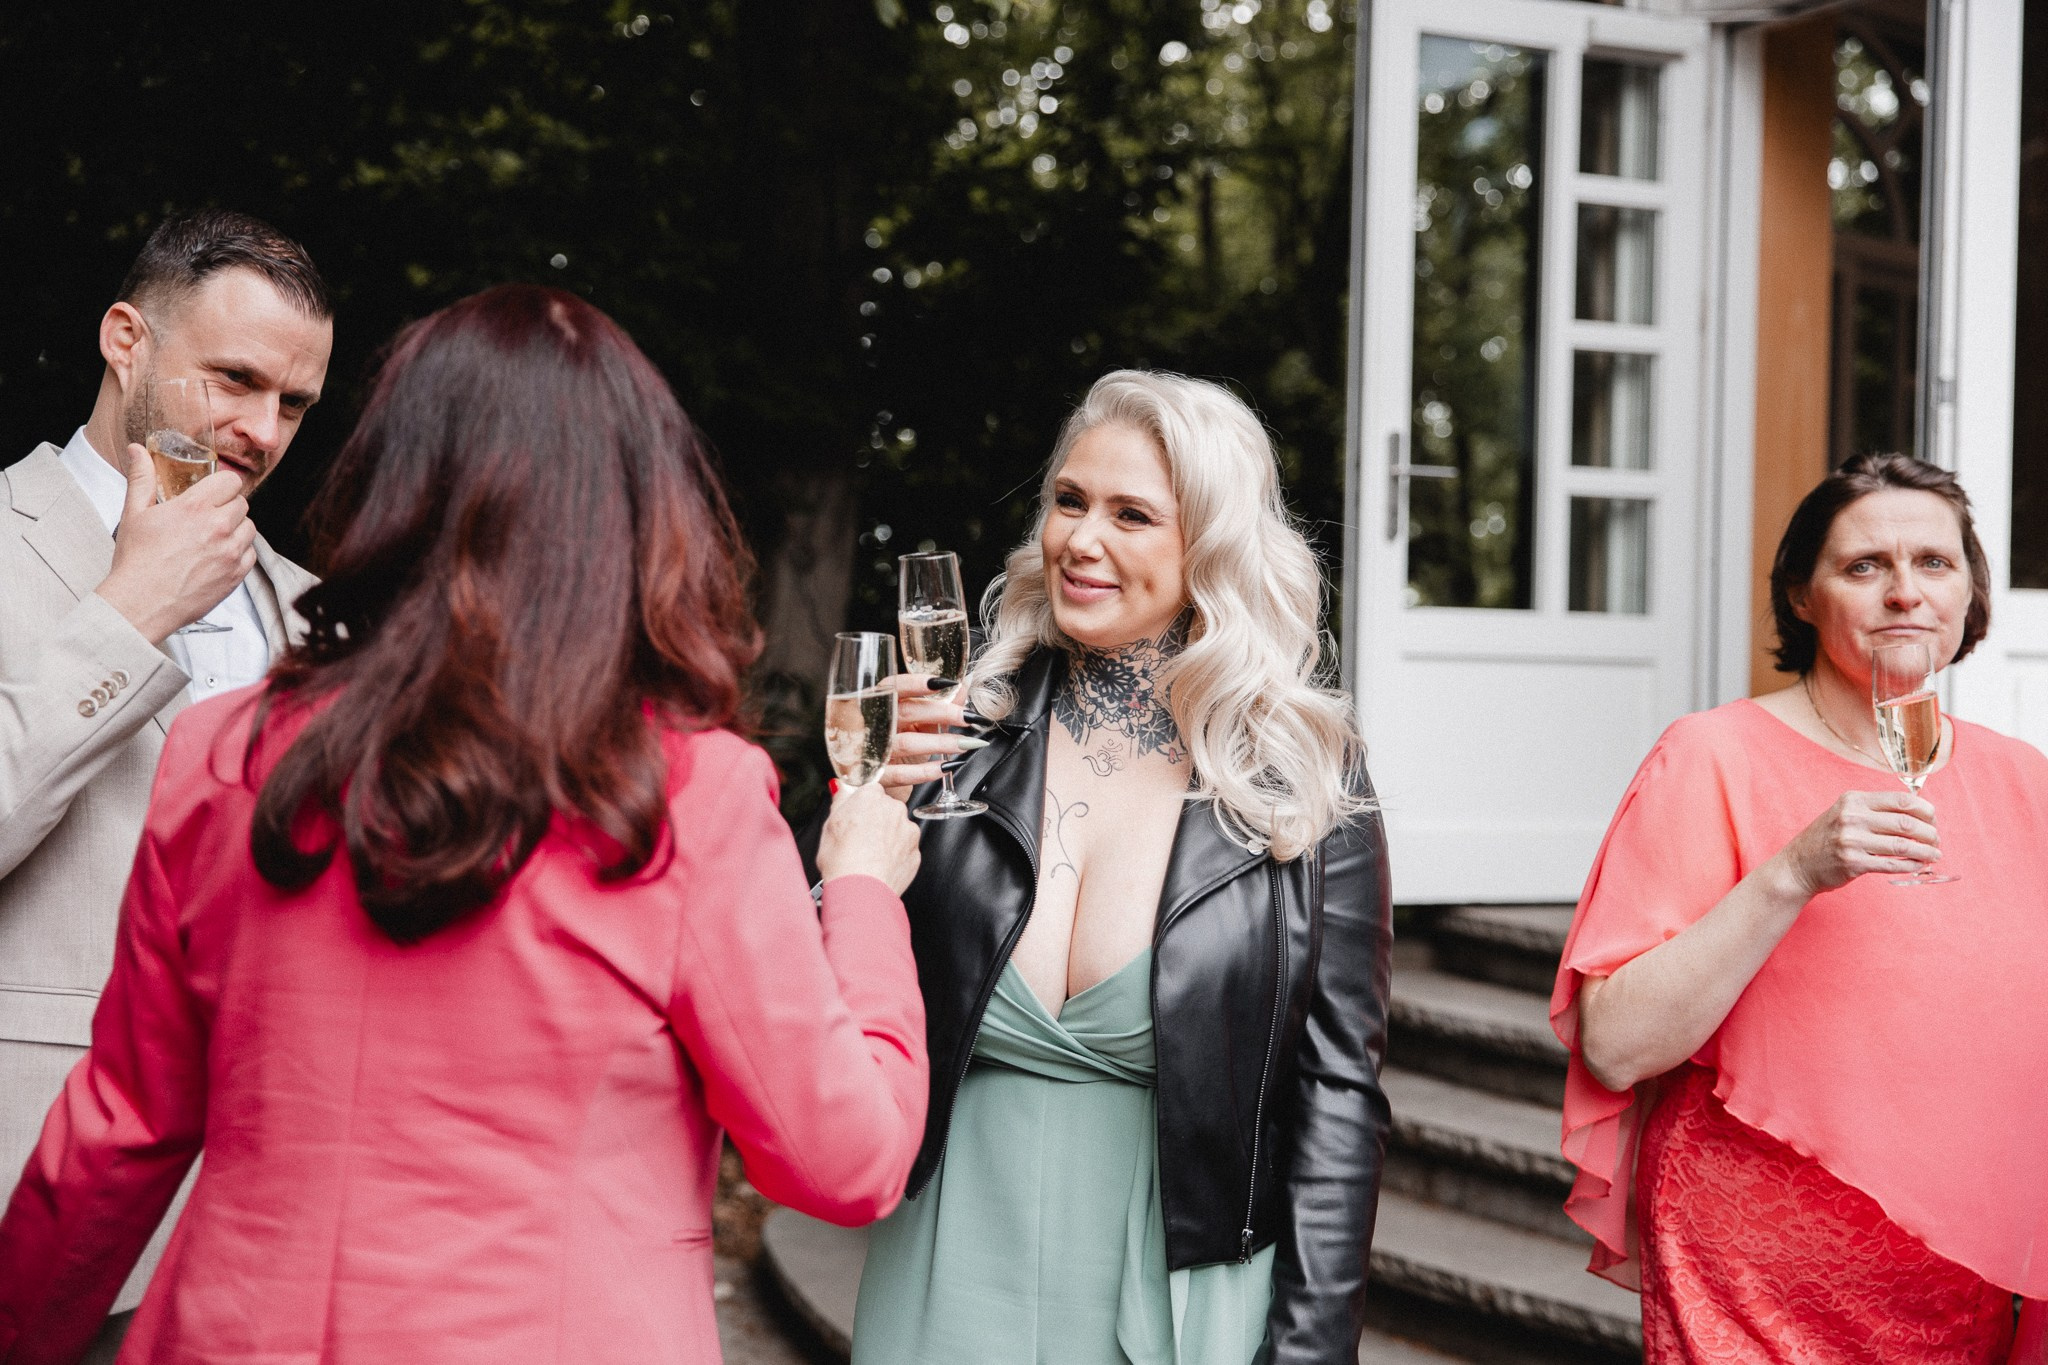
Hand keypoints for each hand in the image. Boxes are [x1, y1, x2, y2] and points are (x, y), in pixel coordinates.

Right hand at [94, 443, 254, 643]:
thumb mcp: (134, 513)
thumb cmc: (136, 560)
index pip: (230, 481)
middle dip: (227, 506)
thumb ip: (141, 478)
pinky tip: (219, 555)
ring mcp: (230, 552)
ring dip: (236, 529)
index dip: (222, 484)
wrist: (142, 603)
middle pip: (241, 504)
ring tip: (213, 536)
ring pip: (250, 528)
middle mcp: (218, 527)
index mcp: (195, 507)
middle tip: (208, 516)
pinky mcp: (237, 575)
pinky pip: (251, 554)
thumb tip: (138, 451)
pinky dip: (240, 552)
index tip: (213, 491)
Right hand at [816, 780, 922, 894]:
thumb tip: (840, 789)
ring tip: (869, 856)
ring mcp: (908, 831)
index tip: (856, 816)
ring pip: (898, 829)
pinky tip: (879, 866)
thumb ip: (839, 802)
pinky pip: (905, 849)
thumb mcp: (828, 825)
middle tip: (860, 839)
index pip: (870, 790)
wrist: (862, 891)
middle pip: (887, 808)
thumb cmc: (843, 860)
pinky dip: (895, 856)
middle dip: (877, 820)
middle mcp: (894, 809)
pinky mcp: (915, 852)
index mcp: (871, 797)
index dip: (861, 805)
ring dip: (888, 838)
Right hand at [879, 673, 984, 796]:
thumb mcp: (916, 724)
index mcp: (878, 705)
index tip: (946, 683)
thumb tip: (963, 687)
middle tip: (968, 717)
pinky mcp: (876, 777)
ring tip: (966, 743)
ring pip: (906, 743)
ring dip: (940, 742)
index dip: (917, 683)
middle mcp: (871, 725)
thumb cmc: (897, 747)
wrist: (876, 785)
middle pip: (906, 712)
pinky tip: (946, 767)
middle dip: (942, 713)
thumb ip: (937, 705)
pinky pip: (902, 774)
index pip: (893, 687)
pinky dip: (926, 771)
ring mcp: (871, 751)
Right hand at [1778, 789, 1940, 895]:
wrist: (1798, 864)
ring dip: (1926, 851)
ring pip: (1903, 845)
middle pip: (1906, 823)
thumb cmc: (1828, 838)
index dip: (1926, 810)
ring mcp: (1851, 841)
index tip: (1933, 820)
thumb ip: (1876, 810)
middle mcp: (1852, 817)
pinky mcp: (1853, 863)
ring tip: (1934, 855)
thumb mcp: (1846, 813)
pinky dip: (1910, 865)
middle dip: (1930, 833)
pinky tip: (1918, 865)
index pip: (1902, 800)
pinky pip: (1892, 864)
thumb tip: (1919, 814)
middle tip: (1936, 840)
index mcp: (1854, 800)